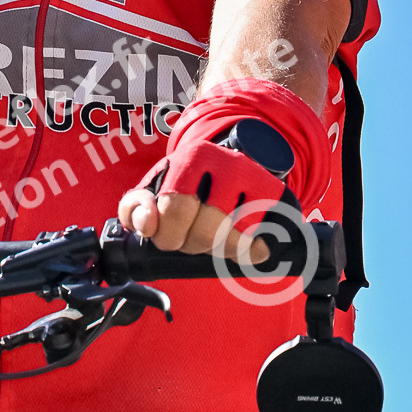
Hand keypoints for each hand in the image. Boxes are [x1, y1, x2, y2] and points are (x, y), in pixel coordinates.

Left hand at [117, 178, 267, 262]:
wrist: (232, 170)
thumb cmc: (186, 186)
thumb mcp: (155, 191)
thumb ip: (135, 209)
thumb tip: (146, 224)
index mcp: (190, 159)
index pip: (173, 209)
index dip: (167, 235)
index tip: (168, 236)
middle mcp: (226, 163)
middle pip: (206, 231)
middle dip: (193, 245)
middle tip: (191, 237)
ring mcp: (256, 183)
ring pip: (234, 242)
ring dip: (219, 250)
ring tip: (214, 236)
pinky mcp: (276, 199)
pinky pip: (258, 244)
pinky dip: (245, 252)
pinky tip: (238, 239)